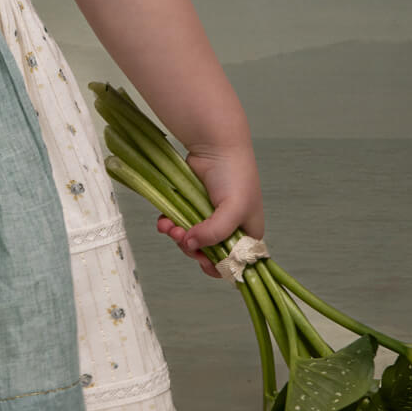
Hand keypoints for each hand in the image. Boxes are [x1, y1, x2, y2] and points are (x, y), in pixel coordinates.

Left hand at [156, 140, 264, 278]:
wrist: (216, 145)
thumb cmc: (234, 176)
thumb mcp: (233, 208)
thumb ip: (215, 233)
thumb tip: (190, 244)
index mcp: (247, 234)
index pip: (234, 262)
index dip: (217, 266)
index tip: (202, 260)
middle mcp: (230, 229)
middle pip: (207, 253)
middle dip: (191, 248)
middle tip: (180, 236)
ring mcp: (209, 218)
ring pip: (190, 240)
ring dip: (177, 237)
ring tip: (169, 226)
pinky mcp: (192, 207)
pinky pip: (179, 224)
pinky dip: (170, 225)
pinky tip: (164, 221)